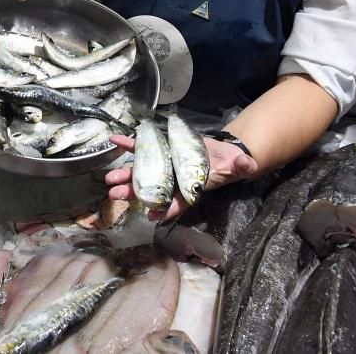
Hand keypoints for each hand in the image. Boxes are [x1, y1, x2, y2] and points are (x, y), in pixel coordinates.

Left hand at [104, 134, 258, 220]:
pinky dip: (128, 144)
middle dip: (132, 194)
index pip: (177, 202)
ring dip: (125, 175)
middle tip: (115, 196)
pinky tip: (114, 139)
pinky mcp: (161, 150)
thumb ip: (239, 166)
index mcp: (190, 188)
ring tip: (108, 180)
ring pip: (142, 173)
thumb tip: (246, 165)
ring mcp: (164, 166)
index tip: (151, 216)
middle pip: (151, 190)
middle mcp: (174, 180)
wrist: (221, 150)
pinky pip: (141, 147)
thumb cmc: (228, 163)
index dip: (165, 210)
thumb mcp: (236, 165)